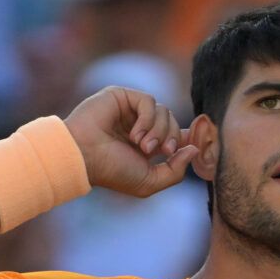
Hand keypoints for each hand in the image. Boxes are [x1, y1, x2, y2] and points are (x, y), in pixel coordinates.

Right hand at [64, 87, 199, 198]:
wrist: (84, 156)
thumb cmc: (112, 171)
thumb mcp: (149, 182)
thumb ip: (175, 171)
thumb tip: (195, 150)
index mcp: (147, 145)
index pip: (176, 134)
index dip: (188, 138)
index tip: (195, 145)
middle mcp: (140, 126)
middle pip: (174, 122)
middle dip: (172, 138)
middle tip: (159, 152)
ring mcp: (131, 111)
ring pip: (164, 111)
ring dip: (158, 131)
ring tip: (142, 146)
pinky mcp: (123, 96)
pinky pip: (149, 101)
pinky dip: (147, 119)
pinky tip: (135, 134)